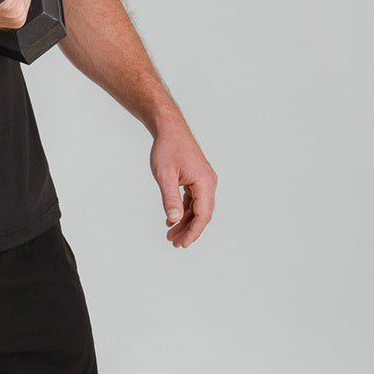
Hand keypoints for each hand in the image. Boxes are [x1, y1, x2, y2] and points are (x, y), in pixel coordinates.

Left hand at [149, 121, 216, 247]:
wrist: (169, 129)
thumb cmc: (167, 149)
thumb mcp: (165, 175)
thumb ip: (170, 198)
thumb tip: (174, 219)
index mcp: (205, 182)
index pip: (203, 214)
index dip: (193, 232)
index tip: (182, 244)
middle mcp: (208, 183)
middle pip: (202, 214)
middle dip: (189, 230)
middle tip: (174, 243)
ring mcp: (204, 181)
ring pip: (197, 208)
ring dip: (185, 222)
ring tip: (171, 235)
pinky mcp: (197, 180)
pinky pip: (193, 200)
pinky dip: (184, 211)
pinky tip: (172, 220)